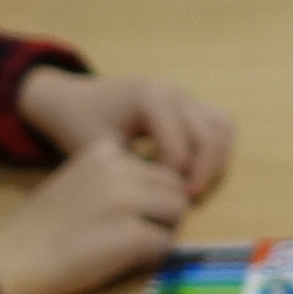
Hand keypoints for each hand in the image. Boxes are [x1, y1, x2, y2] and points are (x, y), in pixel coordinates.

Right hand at [0, 133, 189, 293]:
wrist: (15, 256)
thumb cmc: (44, 225)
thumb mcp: (79, 181)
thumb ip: (115, 179)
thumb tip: (163, 194)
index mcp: (105, 151)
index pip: (156, 167)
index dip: (151, 194)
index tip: (127, 213)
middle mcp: (119, 169)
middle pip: (175, 187)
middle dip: (165, 212)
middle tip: (139, 233)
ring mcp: (126, 201)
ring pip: (178, 212)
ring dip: (164, 231)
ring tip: (135, 245)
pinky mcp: (131, 235)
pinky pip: (166, 244)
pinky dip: (154, 256)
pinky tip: (127, 260)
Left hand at [21, 67, 232, 201]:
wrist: (70, 100)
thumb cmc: (78, 124)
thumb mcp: (97, 151)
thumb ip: (130, 173)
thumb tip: (159, 201)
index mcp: (150, 98)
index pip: (180, 149)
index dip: (173, 182)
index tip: (157, 201)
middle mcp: (173, 91)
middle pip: (210, 138)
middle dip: (201, 174)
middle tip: (183, 201)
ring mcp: (183, 95)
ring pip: (221, 129)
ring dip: (214, 161)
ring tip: (191, 187)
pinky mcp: (188, 104)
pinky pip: (218, 125)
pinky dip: (215, 150)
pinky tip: (195, 172)